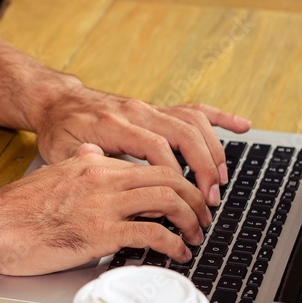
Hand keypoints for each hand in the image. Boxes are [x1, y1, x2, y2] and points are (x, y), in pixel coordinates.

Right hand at [0, 144, 211, 275]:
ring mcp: (102, 205)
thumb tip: (91, 155)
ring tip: (196, 236)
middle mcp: (103, 178)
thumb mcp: (50, 175)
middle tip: (203, 217)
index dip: (179, 182)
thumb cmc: (14, 211)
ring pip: (168, 200)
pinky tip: (178, 253)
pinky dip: (173, 243)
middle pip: (169, 178)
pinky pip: (152, 234)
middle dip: (195, 198)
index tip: (187, 200)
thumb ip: (76, 165)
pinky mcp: (99, 233)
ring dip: (191, 219)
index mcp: (93, 165)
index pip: (151, 165)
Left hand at [32, 80, 250, 206]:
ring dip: (213, 151)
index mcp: (115, 125)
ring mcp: (150, 108)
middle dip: (202, 167)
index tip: (183, 200)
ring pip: (193, 123)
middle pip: (182, 135)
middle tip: (210, 198)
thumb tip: (110, 183)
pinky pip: (194, 110)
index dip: (174, 174)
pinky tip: (242, 127)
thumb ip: (86, 166)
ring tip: (221, 180)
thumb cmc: (60, 131)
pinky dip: (220, 118)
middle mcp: (138, 112)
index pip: (155, 147)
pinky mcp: (157, 109)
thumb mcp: (63, 152)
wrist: (58, 102)